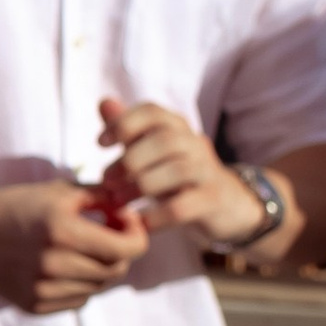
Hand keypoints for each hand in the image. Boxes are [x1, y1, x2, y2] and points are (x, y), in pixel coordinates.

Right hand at [0, 177, 148, 315]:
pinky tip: (62, 267)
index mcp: (63, 231)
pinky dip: (79, 286)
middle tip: (106, 234)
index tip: (127, 223)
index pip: (127, 249)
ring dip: (99, 269)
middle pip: (116, 270)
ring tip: (80, 250)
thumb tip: (131, 211)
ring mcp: (43, 289)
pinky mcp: (35, 305)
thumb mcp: (59, 190)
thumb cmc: (17, 205)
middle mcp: (54, 264)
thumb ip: (102, 196)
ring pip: (98, 288)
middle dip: (119, 251)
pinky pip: (78, 301)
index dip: (137, 236)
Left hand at [98, 97, 268, 249]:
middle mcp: (195, 144)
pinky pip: (182, 207)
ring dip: (140, 186)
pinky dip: (157, 216)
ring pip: (176, 170)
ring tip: (119, 200)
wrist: (224, 205)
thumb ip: (129, 130)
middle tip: (107, 180)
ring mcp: (207, 172)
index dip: (123, 123)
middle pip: (164, 140)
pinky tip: (140, 223)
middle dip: (130, 160)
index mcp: (177, 126)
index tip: (100, 143)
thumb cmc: (177, 175)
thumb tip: (104, 103)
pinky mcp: (212, 201)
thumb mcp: (151, 151)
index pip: (152, 112)